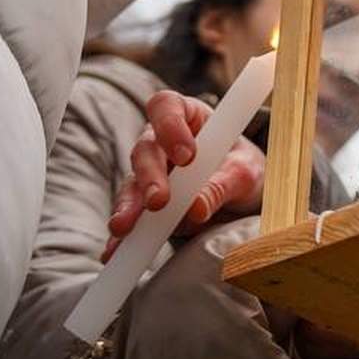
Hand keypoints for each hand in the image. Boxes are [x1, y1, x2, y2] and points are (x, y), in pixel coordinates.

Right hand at [103, 90, 264, 259]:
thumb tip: (196, 207)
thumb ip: (222, 185)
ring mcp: (150, 172)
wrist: (242, 193)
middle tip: (159, 201)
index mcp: (188, 115)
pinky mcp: (145, 203)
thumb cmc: (243, 168)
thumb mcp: (244, 172)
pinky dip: (124, 236)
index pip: (167, 107)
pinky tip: (114, 252)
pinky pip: (131, 217)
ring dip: (129, 207)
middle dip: (150, 177)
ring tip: (123, 229)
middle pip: (145, 150)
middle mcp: (161, 141)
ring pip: (132, 184)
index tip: (187, 155)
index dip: (170, 125)